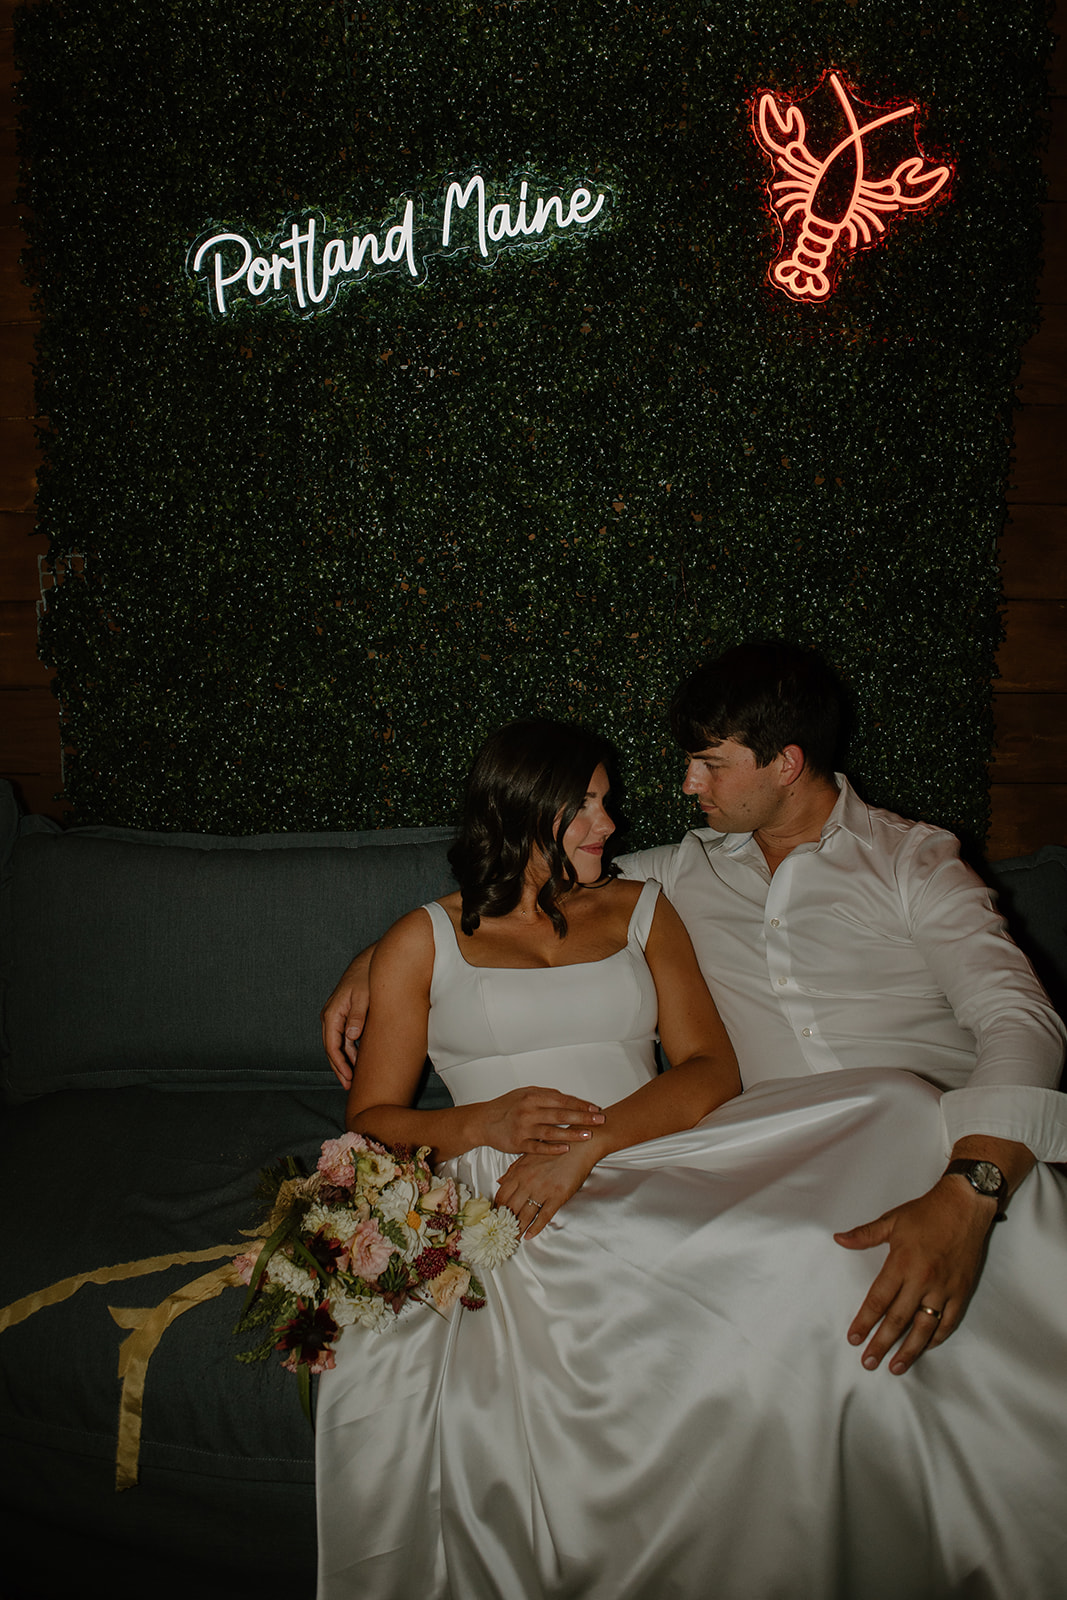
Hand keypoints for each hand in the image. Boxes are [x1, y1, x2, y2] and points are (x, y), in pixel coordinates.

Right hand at [320, 952, 372, 1089]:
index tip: (349, 1078)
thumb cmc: (366, 978)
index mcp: (332, 1014)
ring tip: (353, 1077)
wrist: (368, 962)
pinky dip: (348, 1050)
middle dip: (339, 1068)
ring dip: (344, 1061)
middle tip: (349, 1085)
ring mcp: (336, 1016)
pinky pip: (343, 1037)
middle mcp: (330, 1017)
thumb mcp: (363, 997)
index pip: (332, 1046)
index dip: (340, 1064)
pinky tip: (357, 1060)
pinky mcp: (344, 1016)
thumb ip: (357, 1016)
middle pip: (331, 1049)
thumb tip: (351, 1036)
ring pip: (337, 1045)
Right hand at [480, 1087, 604, 1155]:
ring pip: (551, 1131)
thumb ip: (546, 1095)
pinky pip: (538, 1147)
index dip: (580, 1105)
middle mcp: (528, 1110)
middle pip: (560, 1115)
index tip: (595, 1109)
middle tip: (599, 1121)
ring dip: (571, 1134)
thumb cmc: (507, 1106)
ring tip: (588, 1135)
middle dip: (582, 1118)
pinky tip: (566, 1149)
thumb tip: (568, 1099)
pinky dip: (552, 1148)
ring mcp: (523, 1128)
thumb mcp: (524, 1093)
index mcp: (532, 1096)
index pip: (562, 1100)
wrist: (483, 1121)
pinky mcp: (518, 1144)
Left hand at [495, 1144, 599, 1238]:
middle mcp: (528, 1182)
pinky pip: (543, 1216)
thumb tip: (499, 1181)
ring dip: (517, 1229)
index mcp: (519, 1172)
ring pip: (525, 1215)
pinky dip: (535, 1228)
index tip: (494, 1217)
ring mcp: (542, 1190)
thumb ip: (513, 1170)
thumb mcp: (529, 1155)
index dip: (496, 1208)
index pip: (502, 1195)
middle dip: (504, 1222)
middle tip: (501, 1232)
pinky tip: (529, 1236)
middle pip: (510, 1208)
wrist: (578, 1145)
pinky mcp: (557, 1196)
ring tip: (512, 1239)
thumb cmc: (553, 1147)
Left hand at [834, 1176, 996, 1373]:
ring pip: (924, 1327)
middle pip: (898, 1320)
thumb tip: (839, 1239)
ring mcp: (944, 1288)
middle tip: (869, 1363)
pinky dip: (936, 1337)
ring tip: (896, 1366)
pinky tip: (925, 1347)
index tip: (854, 1339)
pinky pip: (948, 1321)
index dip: (865, 1321)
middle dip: (882, 1344)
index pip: (879, 1300)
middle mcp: (923, 1280)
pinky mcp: (961, 1291)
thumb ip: (864, 1234)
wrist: (964, 1206)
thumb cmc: (926, 1212)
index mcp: (902, 1263)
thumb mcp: (892, 1220)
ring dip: (909, 1350)